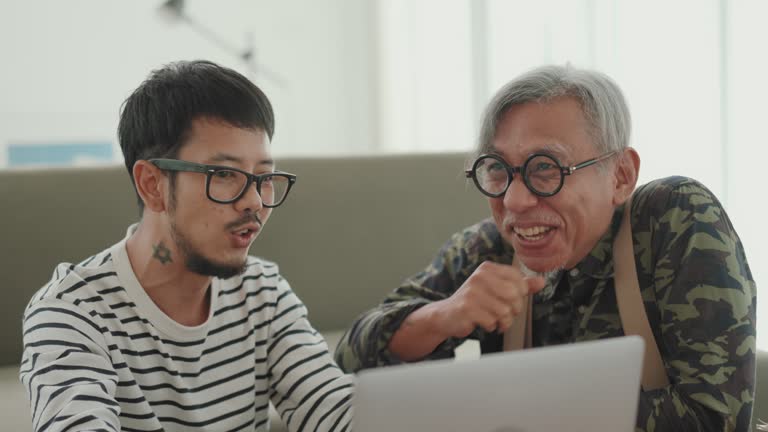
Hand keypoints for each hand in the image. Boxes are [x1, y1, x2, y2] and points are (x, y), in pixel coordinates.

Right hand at [429, 261, 544, 338]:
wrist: (447, 315)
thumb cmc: (475, 302)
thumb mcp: (496, 289)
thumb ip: (519, 285)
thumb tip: (541, 281)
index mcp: (487, 268)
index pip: (517, 278)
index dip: (520, 293)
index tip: (512, 300)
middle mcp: (479, 277)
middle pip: (514, 295)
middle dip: (514, 309)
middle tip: (506, 314)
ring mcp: (472, 292)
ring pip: (505, 311)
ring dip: (504, 321)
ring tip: (496, 321)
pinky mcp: (467, 308)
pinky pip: (492, 321)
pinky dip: (492, 326)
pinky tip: (485, 324)